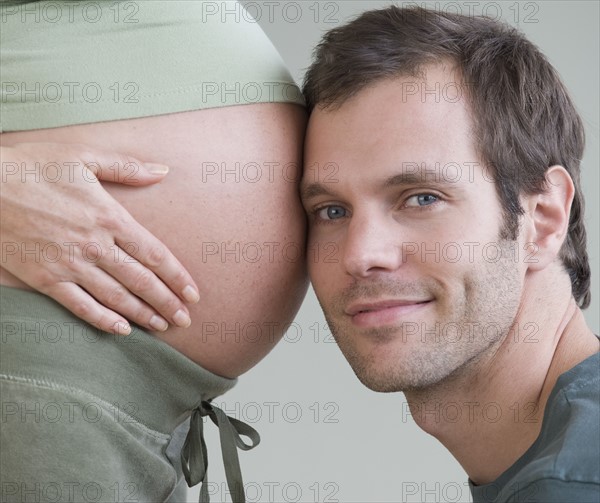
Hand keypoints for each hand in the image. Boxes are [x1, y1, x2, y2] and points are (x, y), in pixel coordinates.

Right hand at [0, 142, 198, 334]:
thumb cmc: (34, 166)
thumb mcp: (84, 156)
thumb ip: (127, 168)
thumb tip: (163, 171)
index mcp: (109, 217)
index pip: (155, 254)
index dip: (178, 277)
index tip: (193, 293)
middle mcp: (95, 245)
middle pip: (141, 281)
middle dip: (167, 303)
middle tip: (186, 320)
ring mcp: (70, 265)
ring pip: (116, 298)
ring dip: (143, 315)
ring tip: (163, 327)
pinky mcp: (45, 279)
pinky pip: (80, 306)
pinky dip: (102, 320)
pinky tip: (121, 330)